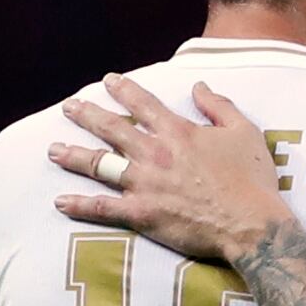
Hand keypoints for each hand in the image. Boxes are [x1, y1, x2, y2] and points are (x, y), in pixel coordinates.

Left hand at [49, 76, 284, 264]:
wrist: (251, 225)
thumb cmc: (252, 180)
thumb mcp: (244, 132)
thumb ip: (219, 106)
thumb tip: (199, 86)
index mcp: (177, 132)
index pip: (142, 103)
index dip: (123, 89)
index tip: (107, 81)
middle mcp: (154, 153)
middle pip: (110, 129)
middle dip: (86, 115)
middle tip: (69, 107)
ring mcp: (145, 184)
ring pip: (99, 165)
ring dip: (73, 155)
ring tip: (53, 150)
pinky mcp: (142, 214)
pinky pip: (103, 208)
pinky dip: (80, 205)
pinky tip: (60, 202)